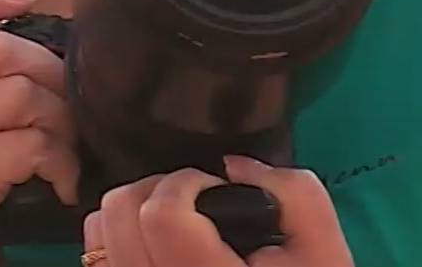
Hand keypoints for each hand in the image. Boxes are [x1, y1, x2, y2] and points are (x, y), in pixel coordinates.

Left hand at [81, 156, 352, 266]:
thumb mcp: (325, 252)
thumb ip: (294, 195)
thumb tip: (234, 165)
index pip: (162, 212)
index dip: (186, 184)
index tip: (213, 188)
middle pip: (119, 212)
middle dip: (155, 188)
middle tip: (193, 199)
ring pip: (98, 230)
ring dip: (131, 210)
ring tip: (173, 218)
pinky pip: (96, 255)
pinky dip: (114, 237)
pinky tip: (154, 242)